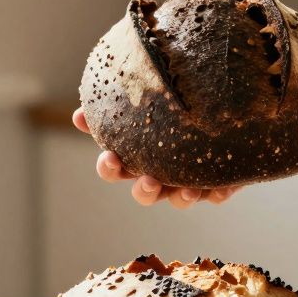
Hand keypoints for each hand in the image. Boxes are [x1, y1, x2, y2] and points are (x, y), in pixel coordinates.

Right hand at [72, 108, 241, 207]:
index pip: (116, 169)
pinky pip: (216, 195)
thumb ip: (118, 103)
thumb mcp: (147, 97)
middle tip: (148, 181)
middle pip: (146, 193)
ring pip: (180, 199)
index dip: (110, 168)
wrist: (219, 107)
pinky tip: (220, 190)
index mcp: (138, 156)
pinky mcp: (218, 182)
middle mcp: (161, 174)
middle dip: (144, 191)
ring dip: (181, 198)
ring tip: (187, 190)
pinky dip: (216, 194)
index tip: (110, 157)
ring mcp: (189, 181)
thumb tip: (77, 112)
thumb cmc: (170, 102)